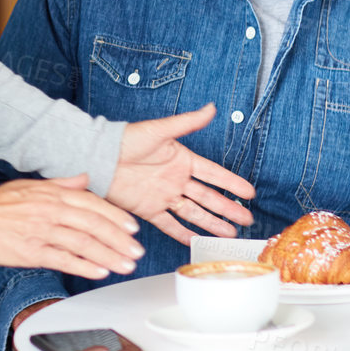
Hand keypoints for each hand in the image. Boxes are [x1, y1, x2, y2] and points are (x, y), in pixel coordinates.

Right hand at [0, 175, 144, 278]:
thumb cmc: (0, 202)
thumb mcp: (32, 185)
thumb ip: (62, 183)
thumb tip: (85, 178)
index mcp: (54, 194)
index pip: (93, 204)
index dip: (116, 216)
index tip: (132, 228)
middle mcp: (52, 211)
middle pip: (94, 225)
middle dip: (119, 239)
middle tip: (136, 251)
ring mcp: (43, 232)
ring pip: (84, 244)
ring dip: (109, 256)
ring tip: (126, 265)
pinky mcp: (33, 252)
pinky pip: (64, 259)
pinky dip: (84, 266)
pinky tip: (100, 272)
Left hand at [108, 105, 255, 243]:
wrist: (99, 158)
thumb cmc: (126, 139)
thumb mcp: (160, 130)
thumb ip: (187, 122)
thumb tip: (211, 108)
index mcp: (182, 160)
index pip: (213, 174)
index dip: (232, 183)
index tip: (250, 193)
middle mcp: (176, 180)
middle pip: (208, 198)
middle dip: (228, 209)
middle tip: (247, 220)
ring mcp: (163, 196)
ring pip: (194, 213)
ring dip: (212, 224)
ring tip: (229, 235)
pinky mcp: (148, 209)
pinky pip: (169, 224)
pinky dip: (182, 234)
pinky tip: (196, 242)